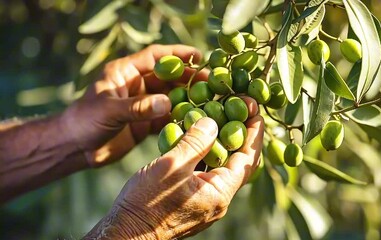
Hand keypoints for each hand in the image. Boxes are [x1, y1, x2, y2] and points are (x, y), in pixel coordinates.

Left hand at [61, 44, 207, 166]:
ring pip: (170, 97)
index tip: (199, 56)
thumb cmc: (85, 121)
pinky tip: (194, 121)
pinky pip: (166, 118)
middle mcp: (137, 85)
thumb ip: (138, 107)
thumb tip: (168, 103)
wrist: (74, 147)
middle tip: (210, 82)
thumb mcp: (109, 110)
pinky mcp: (144, 124)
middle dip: (188, 78)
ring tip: (208, 101)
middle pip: (168, 77)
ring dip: (187, 99)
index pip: (156, 57)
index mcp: (126, 72)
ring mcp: (142, 105)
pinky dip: (179, 119)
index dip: (177, 54)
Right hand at [84, 98, 263, 238]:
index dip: (253, 132)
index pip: (247, 158)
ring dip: (218, 140)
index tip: (254, 108)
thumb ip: (194, 143)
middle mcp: (217, 198)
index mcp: (220, 193)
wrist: (126, 232)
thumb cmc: (146, 203)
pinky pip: (203, 170)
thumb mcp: (171, 167)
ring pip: (218, 164)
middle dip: (238, 133)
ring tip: (216, 115)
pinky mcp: (190, 198)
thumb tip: (212, 123)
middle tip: (236, 108)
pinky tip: (194, 135)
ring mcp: (204, 199)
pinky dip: (202, 152)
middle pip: (236, 160)